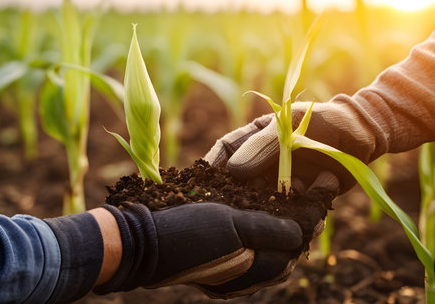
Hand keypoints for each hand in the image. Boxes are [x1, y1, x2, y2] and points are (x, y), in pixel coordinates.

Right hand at [96, 202, 302, 298]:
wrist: (140, 242)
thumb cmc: (187, 230)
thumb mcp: (231, 225)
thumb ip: (269, 229)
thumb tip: (300, 232)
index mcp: (251, 268)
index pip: (293, 243)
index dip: (310, 215)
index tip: (322, 188)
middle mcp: (243, 274)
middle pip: (283, 247)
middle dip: (299, 219)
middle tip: (311, 191)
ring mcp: (228, 268)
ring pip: (266, 245)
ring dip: (280, 220)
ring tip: (290, 194)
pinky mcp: (216, 259)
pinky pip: (246, 244)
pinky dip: (258, 225)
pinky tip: (258, 207)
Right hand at [204, 100, 378, 193]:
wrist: (363, 135)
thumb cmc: (324, 122)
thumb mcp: (290, 128)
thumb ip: (263, 147)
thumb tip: (233, 170)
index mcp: (256, 140)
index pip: (227, 150)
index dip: (212, 164)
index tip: (201, 180)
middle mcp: (265, 163)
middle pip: (242, 182)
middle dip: (238, 194)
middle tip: (235, 207)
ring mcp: (282, 182)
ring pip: (266, 200)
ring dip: (271, 206)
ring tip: (279, 206)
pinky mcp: (301, 199)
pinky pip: (291, 210)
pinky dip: (297, 211)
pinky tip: (307, 204)